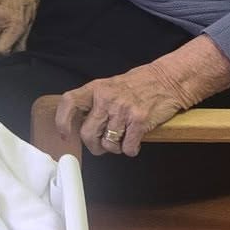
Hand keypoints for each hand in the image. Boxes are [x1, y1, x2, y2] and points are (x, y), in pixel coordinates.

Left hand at [55, 36, 229, 155]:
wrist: (167, 80)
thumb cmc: (138, 85)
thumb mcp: (110, 86)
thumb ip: (95, 103)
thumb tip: (80, 127)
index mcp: (96, 88)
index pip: (70, 102)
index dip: (62, 120)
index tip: (65, 134)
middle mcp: (106, 98)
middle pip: (88, 134)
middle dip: (95, 146)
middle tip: (102, 146)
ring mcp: (123, 109)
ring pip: (109, 144)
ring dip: (116, 147)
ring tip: (124, 136)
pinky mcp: (139, 121)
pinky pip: (128, 148)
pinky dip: (131, 149)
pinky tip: (135, 139)